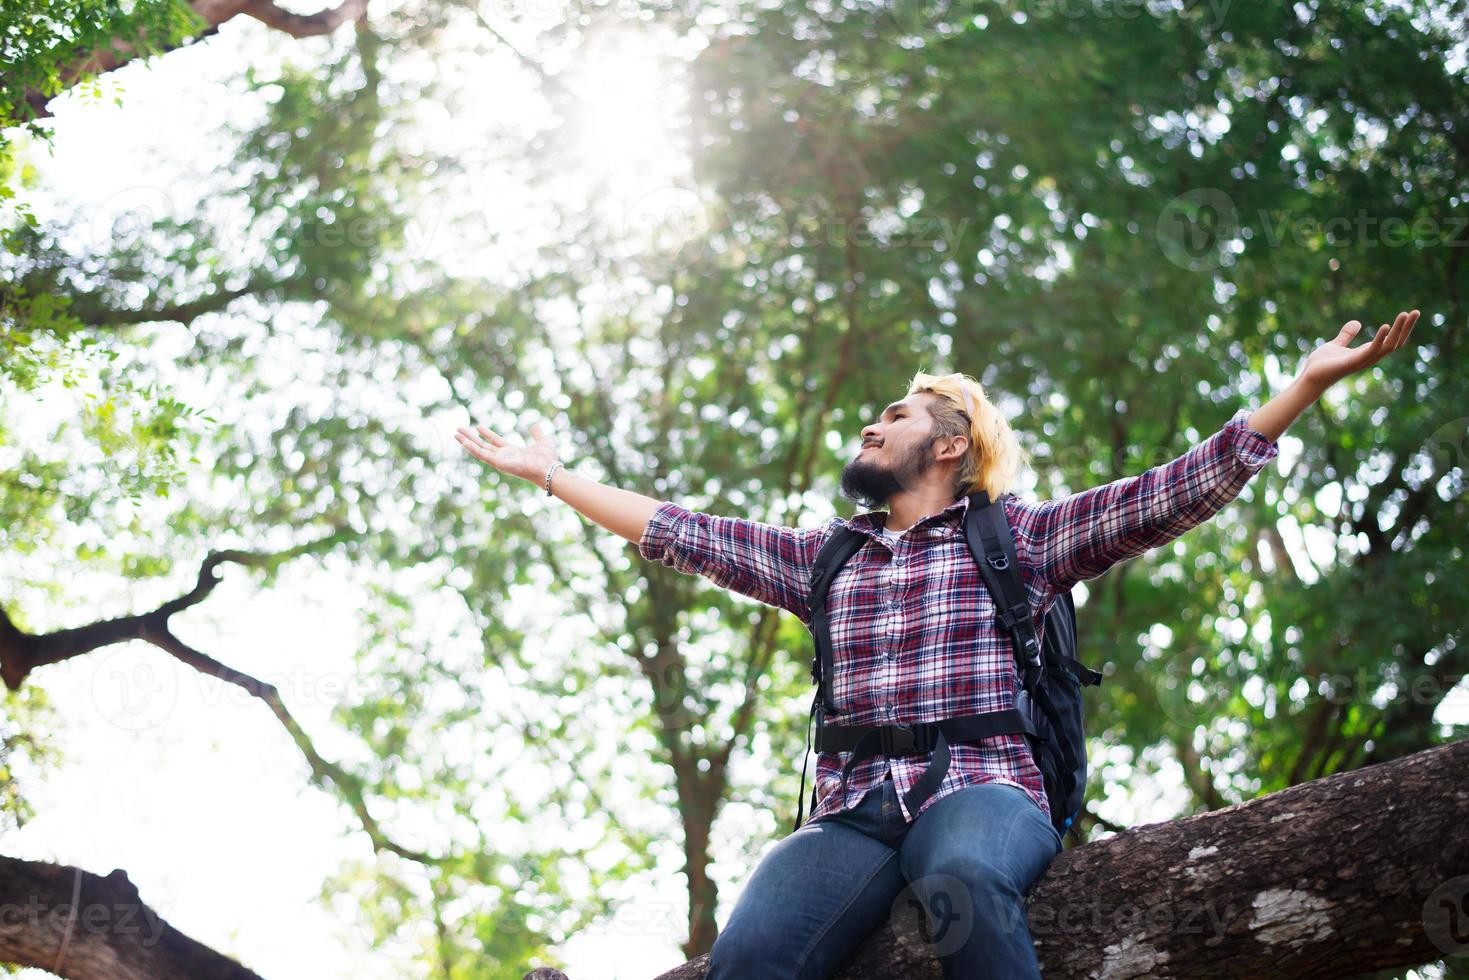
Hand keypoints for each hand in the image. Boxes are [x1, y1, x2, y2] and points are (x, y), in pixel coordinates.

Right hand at [455, 421, 558, 485]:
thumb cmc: (546, 460)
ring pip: (478, 450)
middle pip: (482, 446)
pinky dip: (473, 449)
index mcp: (512, 452)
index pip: (495, 441)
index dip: (486, 434)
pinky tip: (464, 442)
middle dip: (470, 438)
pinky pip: (482, 455)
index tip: (477, 426)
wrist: (548, 469)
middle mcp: (503, 457)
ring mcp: (500, 461)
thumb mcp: (542, 442)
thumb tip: (536, 425)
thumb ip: (538, 434)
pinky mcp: (498, 463)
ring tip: (455, 434)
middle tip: (458, 430)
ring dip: (467, 442)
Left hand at [1300, 309, 1419, 391]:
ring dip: (1398, 330)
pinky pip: (1372, 350)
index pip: (1391, 340)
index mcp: (1367, 352)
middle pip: (1395, 342)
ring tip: (1405, 314)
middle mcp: (1369, 357)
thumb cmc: (1321, 365)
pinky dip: (1380, 338)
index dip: (1401, 328)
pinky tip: (1385, 326)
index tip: (1409, 314)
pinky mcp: (1353, 362)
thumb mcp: (1336, 344)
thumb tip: (1357, 322)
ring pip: (1389, 346)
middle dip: (1406, 328)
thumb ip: (1347, 335)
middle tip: (1416, 312)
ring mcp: (1363, 360)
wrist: (1308, 379)